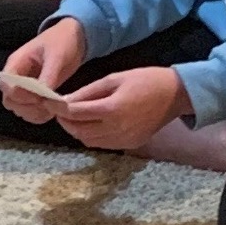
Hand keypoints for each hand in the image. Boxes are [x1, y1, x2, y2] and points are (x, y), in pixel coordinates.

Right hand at [0, 18, 85, 124]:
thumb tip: (43, 95)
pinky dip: (38, 116)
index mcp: (16, 62)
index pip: (5, 84)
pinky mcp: (35, 94)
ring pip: (18, 108)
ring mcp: (25, 87)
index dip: (18, 95)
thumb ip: (48, 75)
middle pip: (9, 100)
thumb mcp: (57, 55)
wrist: (73, 38)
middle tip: (46, 107)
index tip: (38, 97)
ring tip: (50, 110)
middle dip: (25, 107)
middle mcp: (16, 77)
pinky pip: (29, 111)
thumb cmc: (62, 41)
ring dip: (32, 113)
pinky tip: (51, 112)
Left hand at [56, 65, 189, 151]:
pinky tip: (92, 123)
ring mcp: (124, 140)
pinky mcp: (130, 145)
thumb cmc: (145, 80)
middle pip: (79, 131)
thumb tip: (65, 100)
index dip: (59, 109)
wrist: (176, 95)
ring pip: (88, 141)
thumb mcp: (114, 79)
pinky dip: (91, 136)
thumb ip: (88, 92)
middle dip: (65, 121)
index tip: (49, 103)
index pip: (76, 113)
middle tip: (60, 110)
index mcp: (112, 109)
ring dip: (77, 130)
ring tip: (74, 116)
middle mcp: (117, 129)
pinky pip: (102, 144)